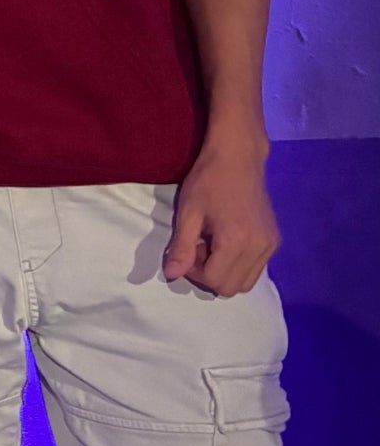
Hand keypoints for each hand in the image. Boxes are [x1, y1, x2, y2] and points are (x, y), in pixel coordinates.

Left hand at [165, 132, 280, 295]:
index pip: (214, 281)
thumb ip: (181, 247)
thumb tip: (172, 276)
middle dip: (209, 275)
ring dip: (224, 271)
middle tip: (198, 247)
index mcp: (236, 241)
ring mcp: (271, 245)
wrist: (238, 158)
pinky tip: (226, 241)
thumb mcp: (188, 213)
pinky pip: (256, 268)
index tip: (187, 248)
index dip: (194, 272)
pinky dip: (238, 264)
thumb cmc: (207, 181)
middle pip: (232, 288)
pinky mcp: (275, 241)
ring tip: (212, 244)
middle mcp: (260, 248)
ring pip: (246, 282)